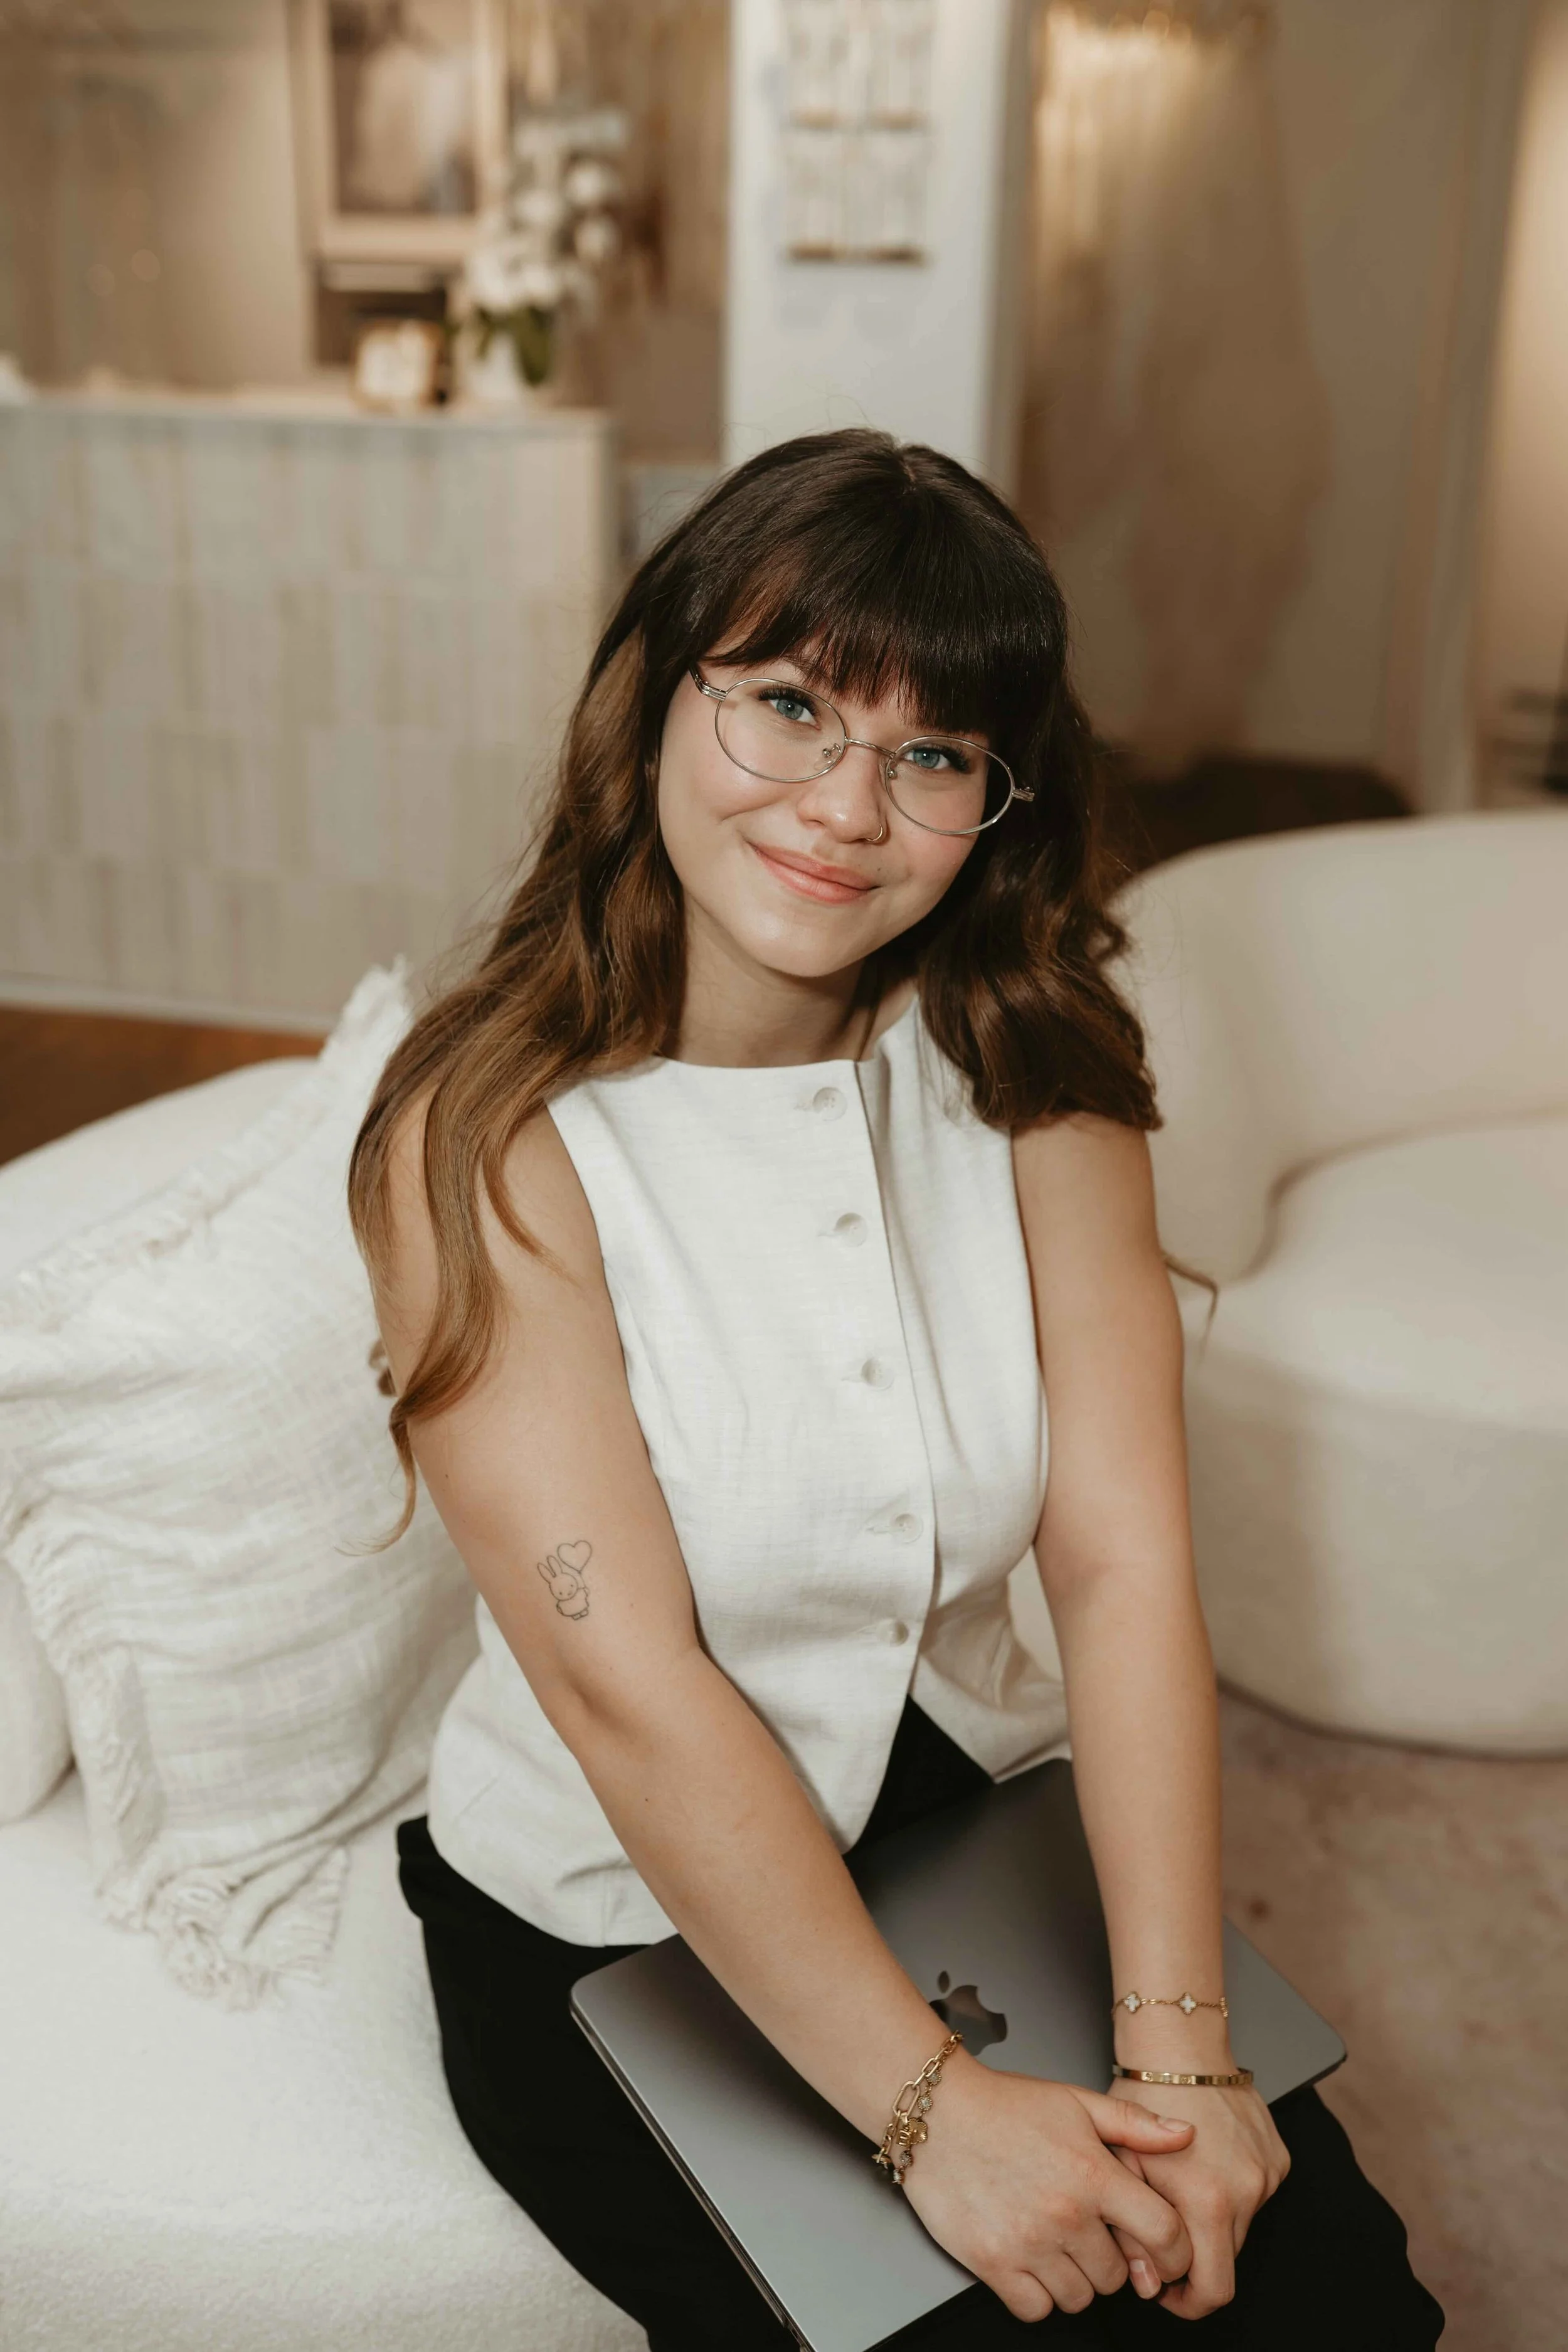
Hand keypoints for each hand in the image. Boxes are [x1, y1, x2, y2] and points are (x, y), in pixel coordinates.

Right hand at [900, 2052, 1197, 2319]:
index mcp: (1093, 2174)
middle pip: (1118, 2276)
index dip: (1173, 2252)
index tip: (1162, 2251)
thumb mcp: (1076, 2101)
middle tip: (1088, 2230)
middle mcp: (1066, 2214)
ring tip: (1057, 2242)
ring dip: (1075, 2278)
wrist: (936, 2112)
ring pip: (1080, 2298)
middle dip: (1111, 2258)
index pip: (1164, 2236)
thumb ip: (1135, 2123)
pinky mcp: (992, 2263)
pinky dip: (1038, 2294)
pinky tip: (1031, 2260)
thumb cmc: (1005, 2105)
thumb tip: (1185, 2134)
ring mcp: (1028, 2243)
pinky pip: (1036, 2308)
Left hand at [1108, 2080, 1289, 2317]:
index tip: (1165, 2285)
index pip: (1213, 2289)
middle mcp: (1247, 2192)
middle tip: (1163, 2231)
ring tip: (1183, 2183)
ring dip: (1213, 2221)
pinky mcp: (1277, 2158)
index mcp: (1209, 2201)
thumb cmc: (1146, 2099)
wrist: (1180, 2046)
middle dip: (1196, 2256)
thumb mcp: (1124, 2169)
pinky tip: (1206, 2161)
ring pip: (1240, 2227)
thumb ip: (1133, 2237)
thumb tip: (1148, 2283)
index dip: (1185, 2299)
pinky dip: (1232, 2191)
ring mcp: (1266, 2175)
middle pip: (1226, 2260)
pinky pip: (1255, 2194)